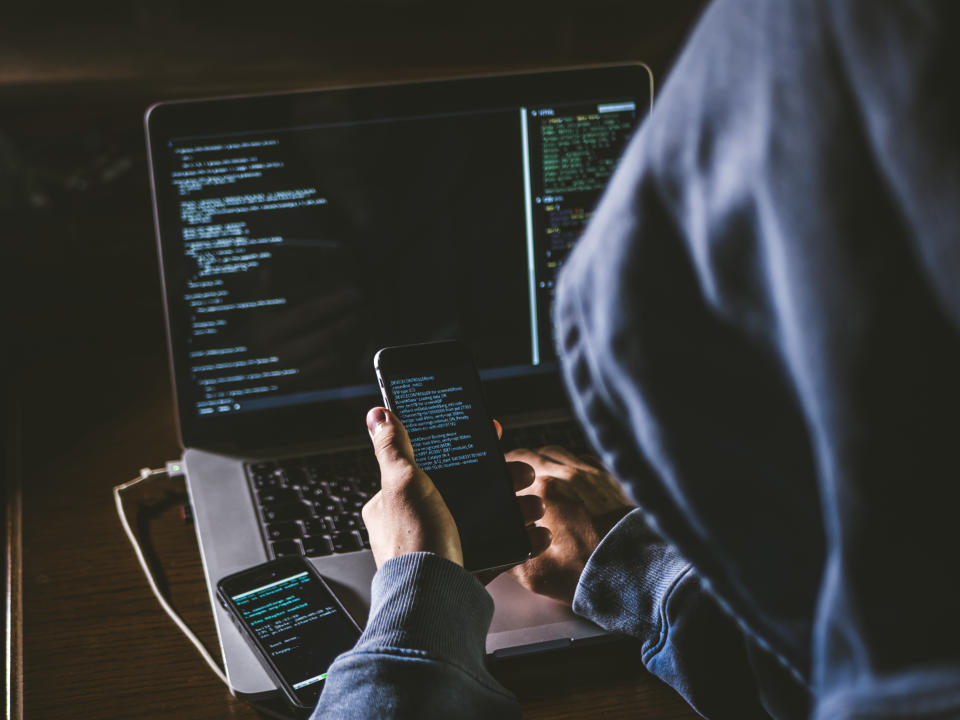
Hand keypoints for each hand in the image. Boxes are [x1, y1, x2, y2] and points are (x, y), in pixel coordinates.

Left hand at [361, 408, 549, 569]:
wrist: (432, 601)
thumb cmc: (413, 541)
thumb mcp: (402, 484)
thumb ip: (393, 448)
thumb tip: (377, 415)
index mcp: (396, 502)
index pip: (431, 465)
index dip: (461, 449)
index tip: (490, 438)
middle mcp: (418, 524)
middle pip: (466, 491)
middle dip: (501, 481)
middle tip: (524, 474)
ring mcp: (443, 546)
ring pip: (486, 519)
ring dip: (517, 509)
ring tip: (535, 506)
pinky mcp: (465, 570)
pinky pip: (499, 550)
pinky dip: (520, 542)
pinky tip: (537, 534)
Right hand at [506, 445, 634, 603]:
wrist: (636, 572)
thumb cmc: (588, 573)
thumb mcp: (533, 574)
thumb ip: (508, 553)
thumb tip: (498, 544)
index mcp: (543, 492)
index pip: (511, 466)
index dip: (502, 473)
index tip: (500, 481)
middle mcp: (566, 474)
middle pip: (533, 454)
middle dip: (520, 463)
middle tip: (515, 476)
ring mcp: (590, 473)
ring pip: (557, 451)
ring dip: (544, 459)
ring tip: (541, 475)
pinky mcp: (610, 477)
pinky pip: (583, 458)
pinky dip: (572, 463)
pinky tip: (571, 479)